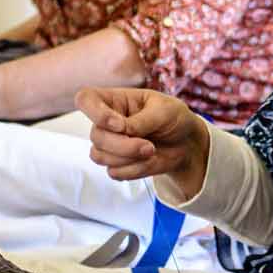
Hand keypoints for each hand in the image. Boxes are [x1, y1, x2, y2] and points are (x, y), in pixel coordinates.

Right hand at [77, 85, 210, 196]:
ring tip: (151, 150)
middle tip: (149, 146)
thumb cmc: (174, 118)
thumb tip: (121, 130)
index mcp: (114, 100)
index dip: (96, 113)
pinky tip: (149, 160)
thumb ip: (141, 120)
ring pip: (100, 156)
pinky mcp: (116, 164)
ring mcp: (108, 144)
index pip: (85, 99)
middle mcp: (105, 122)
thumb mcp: (164, 111)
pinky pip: (114, 172)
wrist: (187, 143)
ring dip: (129, 158)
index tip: (119, 125)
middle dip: (123, 145)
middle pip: (96, 136)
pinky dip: (135, 170)